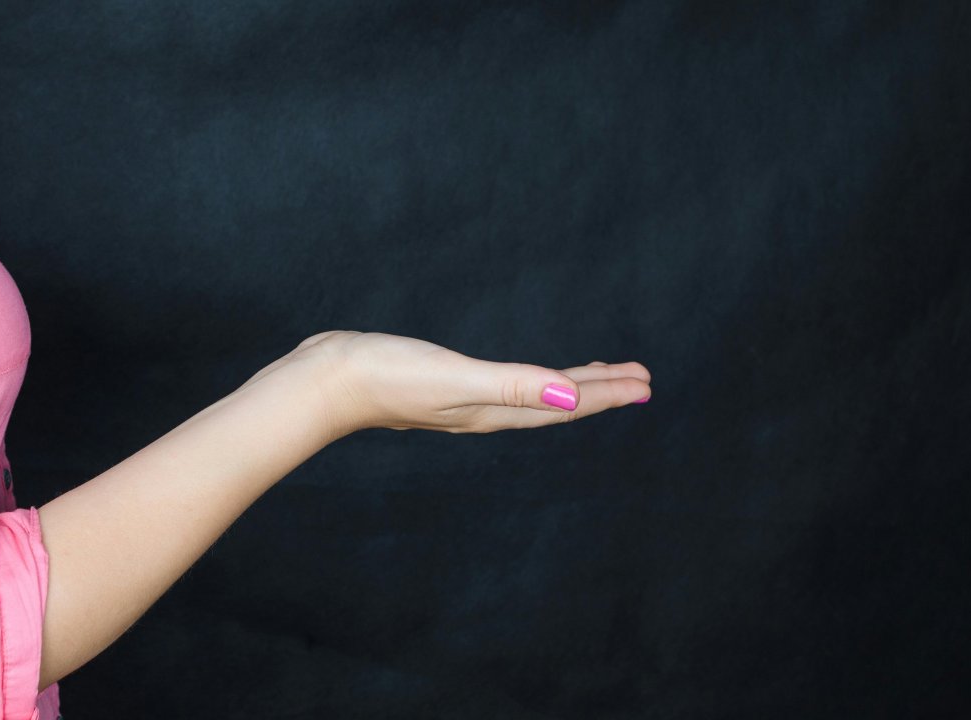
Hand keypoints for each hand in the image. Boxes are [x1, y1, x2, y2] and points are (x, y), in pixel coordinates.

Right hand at [258, 330, 650, 435]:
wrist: (324, 381)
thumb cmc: (387, 377)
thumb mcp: (458, 379)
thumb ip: (515, 386)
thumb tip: (571, 397)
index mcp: (494, 412)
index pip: (564, 404)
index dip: (607, 393)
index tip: (646, 383)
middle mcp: (484, 411)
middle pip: (554, 401)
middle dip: (598, 390)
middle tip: (639, 378)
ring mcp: (461, 400)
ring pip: (531, 394)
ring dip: (566, 385)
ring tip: (593, 374)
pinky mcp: (442, 383)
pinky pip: (503, 383)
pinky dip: (527, 377)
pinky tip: (519, 374)